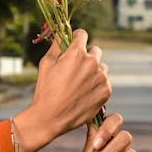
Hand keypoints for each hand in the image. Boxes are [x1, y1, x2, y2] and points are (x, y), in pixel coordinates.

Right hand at [13, 29, 111, 151]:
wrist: (51, 117)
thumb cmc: (45, 89)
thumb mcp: (46, 63)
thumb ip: (56, 45)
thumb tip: (61, 33)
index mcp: (77, 53)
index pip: (82, 34)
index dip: (76, 38)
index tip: (73, 43)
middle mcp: (93, 63)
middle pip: (94, 50)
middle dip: (86, 55)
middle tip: (75, 67)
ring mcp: (102, 78)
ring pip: (101, 67)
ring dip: (93, 71)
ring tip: (78, 84)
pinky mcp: (106, 91)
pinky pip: (104, 82)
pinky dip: (96, 85)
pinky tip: (83, 93)